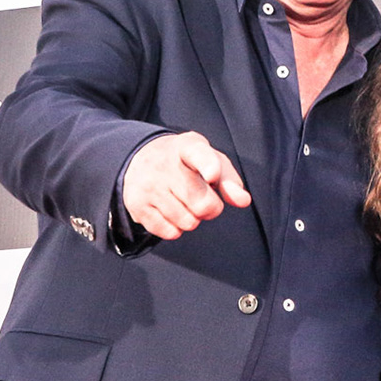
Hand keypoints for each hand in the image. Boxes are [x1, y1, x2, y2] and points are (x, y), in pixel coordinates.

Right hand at [120, 132, 250, 240]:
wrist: (139, 157)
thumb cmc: (185, 162)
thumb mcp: (210, 160)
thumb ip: (230, 180)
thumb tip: (243, 201)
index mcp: (187, 147)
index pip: (199, 155)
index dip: (209, 167)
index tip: (212, 175)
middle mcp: (164, 164)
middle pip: (203, 204)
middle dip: (210, 208)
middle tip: (202, 197)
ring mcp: (148, 186)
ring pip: (188, 222)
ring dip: (193, 219)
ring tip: (184, 202)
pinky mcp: (136, 205)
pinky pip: (169, 233)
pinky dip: (176, 229)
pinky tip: (170, 211)